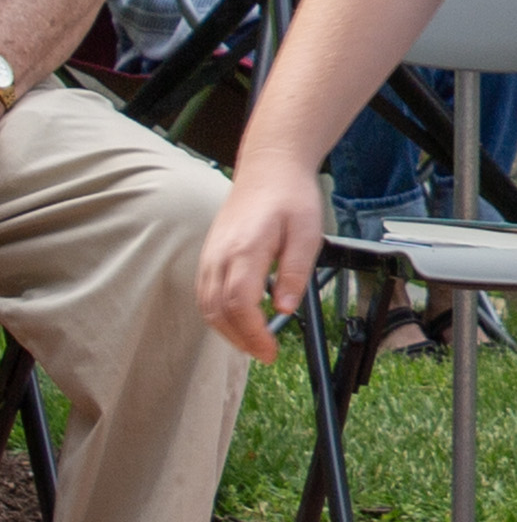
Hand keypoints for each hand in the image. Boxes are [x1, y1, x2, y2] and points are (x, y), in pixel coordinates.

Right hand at [198, 156, 327, 361]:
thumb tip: (284, 308)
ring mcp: (210, 254)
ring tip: (254, 343)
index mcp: (245, 249)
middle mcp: (220, 254)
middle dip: (240, 339)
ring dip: (227, 330)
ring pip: (206, 305)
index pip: (239, 304)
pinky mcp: (209, 254)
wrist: (269, 168)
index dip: (253, 334)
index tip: (271, 351)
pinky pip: (204, 292)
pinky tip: (239, 321)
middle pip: (218, 311)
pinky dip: (218, 314)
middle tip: (266, 353)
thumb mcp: (307, 234)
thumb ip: (295, 272)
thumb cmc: (290, 197)